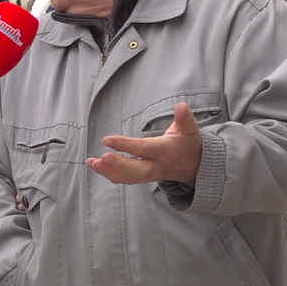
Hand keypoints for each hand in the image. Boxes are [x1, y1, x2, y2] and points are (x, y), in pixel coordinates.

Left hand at [86, 102, 200, 184]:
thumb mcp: (189, 129)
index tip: (107, 140)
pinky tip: (97, 167)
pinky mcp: (144, 177)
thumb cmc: (187, 143)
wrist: (194, 165)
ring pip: (130, 177)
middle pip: (138, 170)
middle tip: (101, 158)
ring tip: (92, 163)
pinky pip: (127, 180)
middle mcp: (158, 166)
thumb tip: (181, 106)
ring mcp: (151, 174)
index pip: (144, 149)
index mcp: (167, 151)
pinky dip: (112, 175)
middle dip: (119, 165)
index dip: (126, 145)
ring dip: (109, 172)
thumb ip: (185, 118)